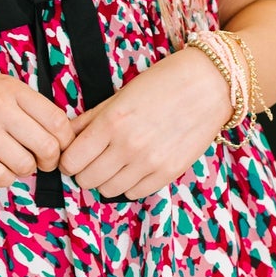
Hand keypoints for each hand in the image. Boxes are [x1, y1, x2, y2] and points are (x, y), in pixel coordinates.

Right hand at [0, 52, 76, 189]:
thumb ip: (24, 105)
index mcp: (13, 89)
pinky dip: (4, 178)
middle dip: (49, 162)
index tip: (57, 149)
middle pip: (47, 147)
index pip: (59, 122)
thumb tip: (56, 134)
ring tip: (11, 163)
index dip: (65, 143)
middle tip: (39, 163)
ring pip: (24, 165)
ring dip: (23, 171)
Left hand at [59, 45, 233, 198]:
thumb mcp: (119, 96)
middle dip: (85, 171)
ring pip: (108, 190)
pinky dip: (129, 184)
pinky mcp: (168, 173)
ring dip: (106, 180)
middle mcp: (128, 146)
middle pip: (86, 180)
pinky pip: (134, 193)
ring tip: (115, 163)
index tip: (75, 155)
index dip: (69, 160)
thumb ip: (89, 119)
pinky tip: (133, 168)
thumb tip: (66, 137)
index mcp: (111, 122)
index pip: (72, 160)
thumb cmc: (163, 83)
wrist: (209, 85)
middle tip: (93, 160)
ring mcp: (149, 162)